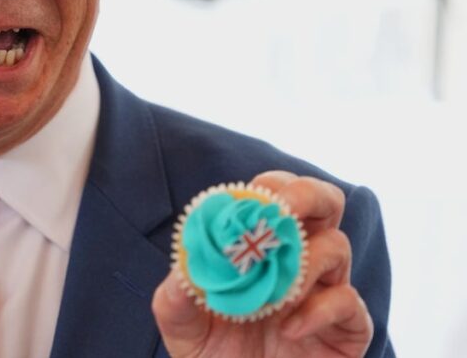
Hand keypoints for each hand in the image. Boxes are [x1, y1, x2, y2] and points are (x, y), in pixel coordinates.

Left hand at [151, 171, 373, 357]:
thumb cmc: (214, 356)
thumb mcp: (183, 326)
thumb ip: (177, 296)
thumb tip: (182, 266)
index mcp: (263, 248)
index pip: (278, 196)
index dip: (269, 187)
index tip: (251, 197)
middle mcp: (300, 262)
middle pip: (325, 203)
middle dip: (307, 195)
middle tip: (283, 210)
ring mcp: (326, 293)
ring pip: (338, 247)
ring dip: (305, 259)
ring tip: (276, 291)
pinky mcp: (347, 331)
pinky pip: (350, 303)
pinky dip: (319, 310)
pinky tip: (289, 328)